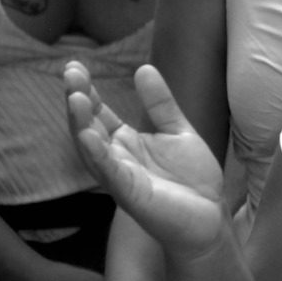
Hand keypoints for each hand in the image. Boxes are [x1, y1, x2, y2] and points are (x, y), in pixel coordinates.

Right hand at [66, 61, 225, 257]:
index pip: (98, 113)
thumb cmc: (192, 178)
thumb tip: (143, 68)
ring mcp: (120, 177)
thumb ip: (160, 104)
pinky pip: (110, 173)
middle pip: (88, 127)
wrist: (211, 216)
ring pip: (92, 150)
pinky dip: (98, 155)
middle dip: (77, 101)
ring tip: (74, 97)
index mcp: (125, 143)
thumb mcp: (177, 131)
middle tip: (70, 73)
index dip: (86, 90)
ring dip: (81, 124)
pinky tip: (89, 135)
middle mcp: (116, 159)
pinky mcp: (131, 195)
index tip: (75, 65)